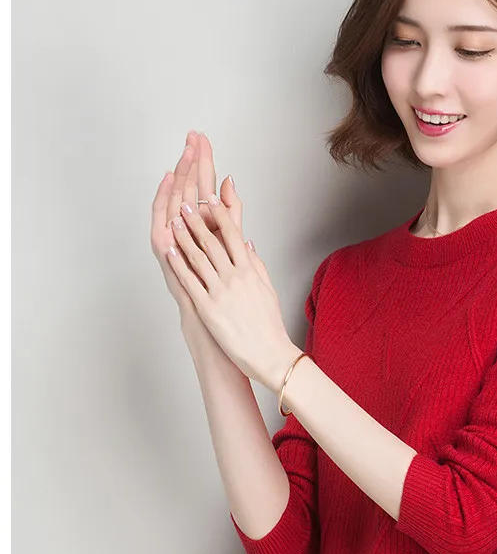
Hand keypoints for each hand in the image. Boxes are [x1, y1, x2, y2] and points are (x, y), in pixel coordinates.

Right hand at [151, 130, 245, 325]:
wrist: (214, 323)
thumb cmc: (222, 290)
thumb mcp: (232, 246)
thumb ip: (231, 215)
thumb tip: (231, 187)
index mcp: (204, 228)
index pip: (203, 189)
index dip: (204, 165)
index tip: (205, 140)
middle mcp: (186, 231)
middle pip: (187, 189)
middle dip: (190, 162)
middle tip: (193, 136)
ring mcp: (175, 240)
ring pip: (175, 200)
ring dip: (180, 175)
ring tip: (184, 152)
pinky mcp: (166, 252)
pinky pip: (162, 221)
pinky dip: (164, 201)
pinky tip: (169, 182)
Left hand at [164, 182, 298, 389]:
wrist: (269, 354)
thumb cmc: (269, 326)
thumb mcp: (267, 289)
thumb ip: (256, 265)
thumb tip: (247, 244)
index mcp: (249, 271)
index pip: (232, 235)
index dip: (220, 214)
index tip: (212, 199)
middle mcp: (234, 278)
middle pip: (212, 241)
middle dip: (197, 220)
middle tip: (185, 203)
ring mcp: (219, 292)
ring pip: (198, 258)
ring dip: (184, 237)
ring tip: (174, 221)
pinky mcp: (207, 308)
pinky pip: (190, 282)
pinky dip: (179, 264)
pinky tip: (171, 252)